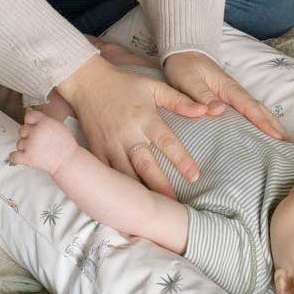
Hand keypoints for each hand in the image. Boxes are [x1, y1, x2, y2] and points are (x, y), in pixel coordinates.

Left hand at [11, 109, 77, 175]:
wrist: (68, 161)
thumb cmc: (65, 144)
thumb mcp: (57, 126)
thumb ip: (43, 119)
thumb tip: (29, 111)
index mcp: (44, 122)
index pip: (28, 116)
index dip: (30, 122)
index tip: (33, 127)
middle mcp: (35, 131)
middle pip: (22, 130)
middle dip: (28, 135)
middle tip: (38, 141)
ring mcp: (30, 145)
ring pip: (19, 143)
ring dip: (25, 147)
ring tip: (37, 150)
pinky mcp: (27, 158)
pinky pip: (13, 156)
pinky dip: (16, 157)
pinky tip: (23, 156)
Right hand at [57, 53, 207, 197]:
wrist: (87, 82)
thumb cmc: (124, 85)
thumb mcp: (154, 87)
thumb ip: (180, 100)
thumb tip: (205, 109)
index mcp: (145, 119)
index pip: (167, 142)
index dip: (181, 160)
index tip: (195, 176)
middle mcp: (128, 134)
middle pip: (146, 165)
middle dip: (160, 187)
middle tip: (174, 205)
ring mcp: (109, 145)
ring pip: (125, 175)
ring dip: (138, 193)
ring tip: (151, 210)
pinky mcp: (95, 151)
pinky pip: (105, 174)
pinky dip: (114, 189)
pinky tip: (123, 203)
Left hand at [163, 51, 290, 140]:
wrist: (184, 53)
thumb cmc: (185, 67)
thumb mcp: (188, 80)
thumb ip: (201, 95)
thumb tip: (219, 111)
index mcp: (227, 88)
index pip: (249, 107)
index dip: (263, 123)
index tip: (277, 137)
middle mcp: (235, 92)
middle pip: (260, 110)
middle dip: (275, 127)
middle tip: (290, 145)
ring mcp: (234, 96)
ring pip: (257, 111)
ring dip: (272, 125)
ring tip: (284, 142)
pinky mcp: (230, 99)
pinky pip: (249, 112)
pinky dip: (261, 122)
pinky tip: (264, 134)